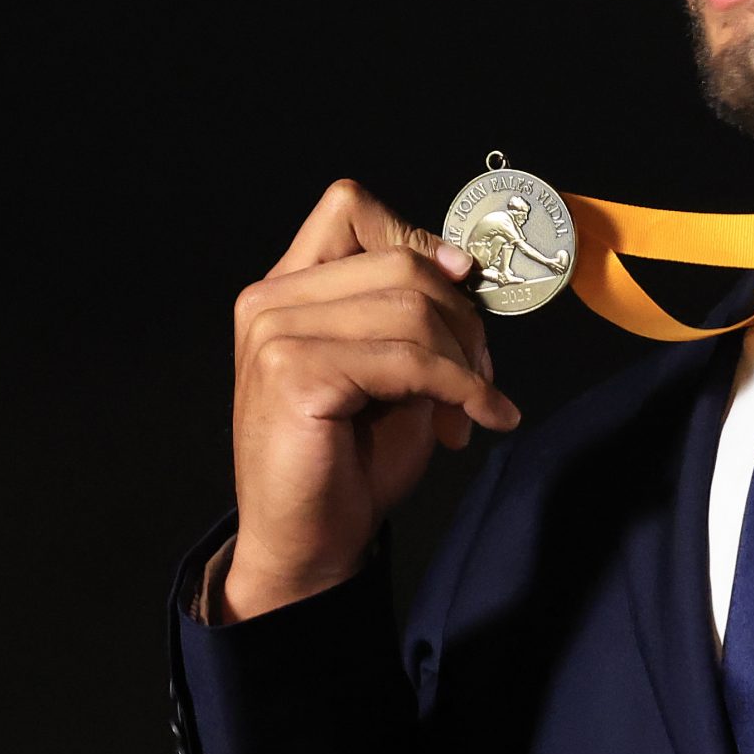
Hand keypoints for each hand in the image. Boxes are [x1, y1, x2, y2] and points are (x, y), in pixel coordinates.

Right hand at [220, 179, 521, 619]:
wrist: (308, 546)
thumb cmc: (349, 461)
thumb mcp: (392, 368)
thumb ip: (412, 311)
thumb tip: (463, 266)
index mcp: (286, 289)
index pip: (350, 208)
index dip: (418, 237)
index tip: (463, 282)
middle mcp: (270, 301)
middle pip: (402, 262)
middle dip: (464, 319)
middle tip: (483, 375)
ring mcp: (275, 334)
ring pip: (413, 308)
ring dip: (467, 361)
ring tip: (474, 406)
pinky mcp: (296, 373)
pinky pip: (411, 360)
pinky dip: (464, 388)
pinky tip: (481, 418)